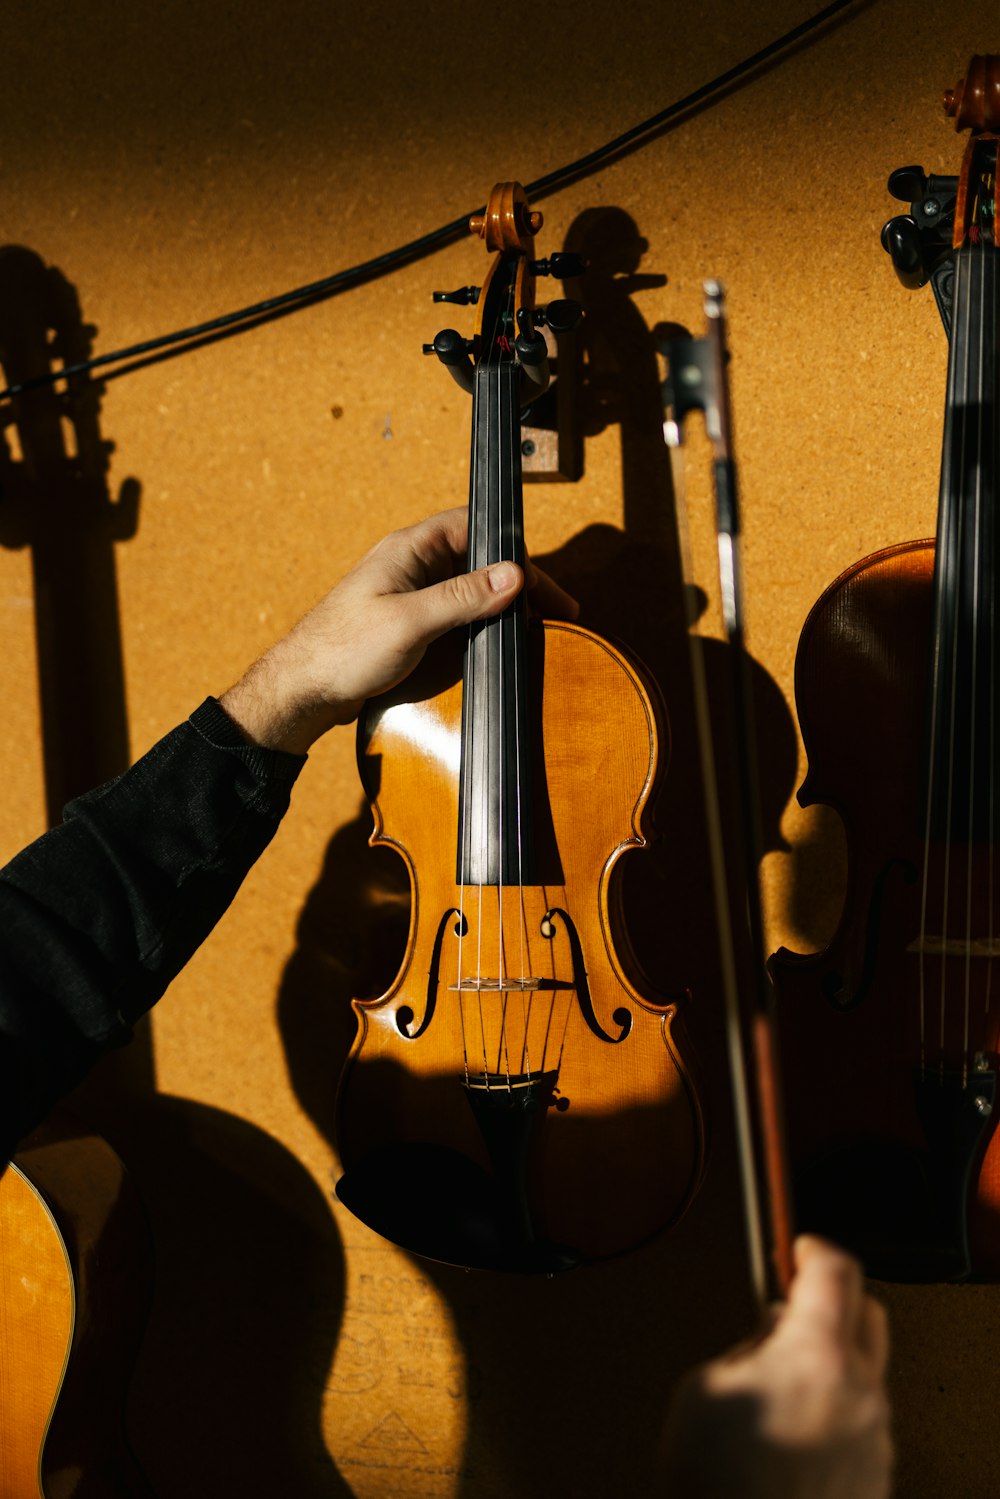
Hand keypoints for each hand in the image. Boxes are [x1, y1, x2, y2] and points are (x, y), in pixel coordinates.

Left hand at [218, 507, 577, 753]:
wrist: (303, 690)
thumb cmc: (341, 650)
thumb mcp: (409, 622)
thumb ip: (462, 597)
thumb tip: (513, 574)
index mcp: (410, 549)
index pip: (474, 527)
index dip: (512, 548)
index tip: (541, 580)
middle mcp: (413, 566)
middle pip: (479, 559)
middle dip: (517, 581)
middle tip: (554, 609)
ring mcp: (412, 595)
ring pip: (470, 590)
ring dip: (501, 606)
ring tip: (535, 627)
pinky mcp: (410, 624)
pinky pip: (456, 616)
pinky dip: (481, 626)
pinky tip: (498, 644)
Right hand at [662, 1236, 891, 1498]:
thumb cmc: (719, 1484)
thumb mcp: (704, 1387)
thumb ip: (745, 1347)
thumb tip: (767, 1340)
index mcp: (819, 1355)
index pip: (835, 1270)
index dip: (813, 1248)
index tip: (799, 1245)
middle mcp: (861, 1392)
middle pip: (869, 1313)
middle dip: (834, 1298)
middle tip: (793, 1304)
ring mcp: (874, 1439)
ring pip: (866, 1372)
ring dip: (832, 1362)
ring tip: (779, 1387)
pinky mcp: (874, 1478)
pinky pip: (862, 1423)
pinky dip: (834, 1411)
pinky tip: (792, 1432)